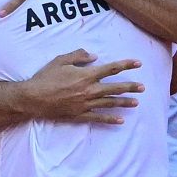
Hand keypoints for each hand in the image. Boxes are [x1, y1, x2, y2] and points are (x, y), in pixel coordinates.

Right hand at [25, 49, 143, 123]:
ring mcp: (85, 104)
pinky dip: (110, 119)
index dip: (126, 65)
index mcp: (86, 75)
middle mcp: (89, 90)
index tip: (138, 63)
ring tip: (136, 102)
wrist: (33, 98)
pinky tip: (120, 120)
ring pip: (109, 103)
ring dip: (124, 102)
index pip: (111, 68)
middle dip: (130, 86)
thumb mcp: (60, 60)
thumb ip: (79, 56)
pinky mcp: (80, 115)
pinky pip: (98, 117)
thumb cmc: (45, 77)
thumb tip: (94, 56)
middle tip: (143, 87)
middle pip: (114, 88)